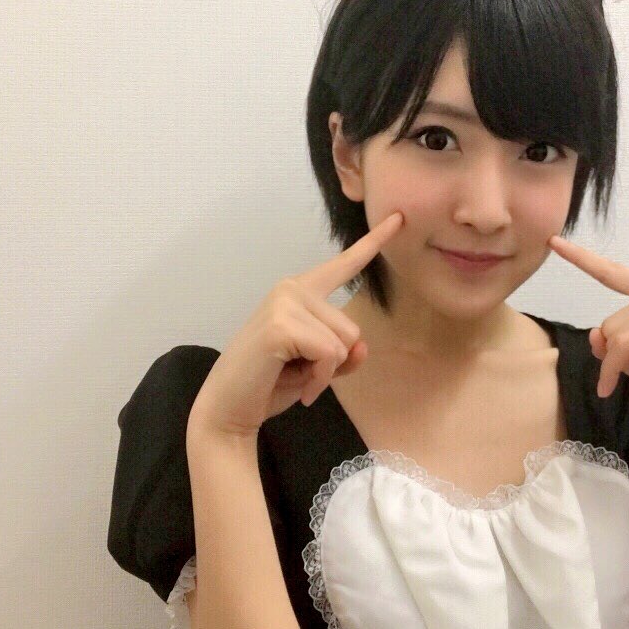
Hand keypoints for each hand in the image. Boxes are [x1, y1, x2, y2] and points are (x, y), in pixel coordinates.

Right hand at [187, 211, 405, 441]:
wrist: (229, 411)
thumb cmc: (271, 385)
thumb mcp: (318, 368)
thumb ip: (343, 354)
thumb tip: (360, 347)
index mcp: (301, 292)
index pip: (344, 264)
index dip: (374, 242)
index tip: (399, 218)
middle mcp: (292, 288)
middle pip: (352, 328)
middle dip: (334, 362)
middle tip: (298, 372)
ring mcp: (284, 303)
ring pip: (344, 342)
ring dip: (326, 373)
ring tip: (293, 376)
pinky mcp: (281, 325)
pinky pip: (330, 354)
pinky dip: (320, 379)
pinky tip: (300, 388)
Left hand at [547, 234, 628, 440]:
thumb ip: (613, 343)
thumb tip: (595, 334)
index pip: (615, 273)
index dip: (582, 259)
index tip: (554, 242)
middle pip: (609, 320)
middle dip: (617, 353)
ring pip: (613, 334)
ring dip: (619, 363)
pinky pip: (621, 346)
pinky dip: (612, 371)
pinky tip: (611, 389)